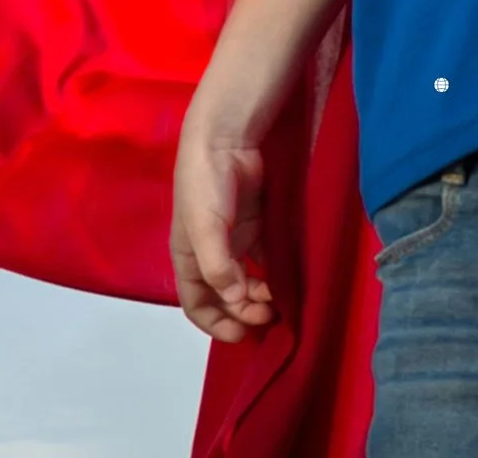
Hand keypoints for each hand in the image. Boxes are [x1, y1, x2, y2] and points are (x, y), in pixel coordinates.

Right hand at [171, 129, 275, 341]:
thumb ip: (218, 267)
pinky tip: (288, 280)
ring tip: (282, 304)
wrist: (224, 141)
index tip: (242, 335)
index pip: (197, 305)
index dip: (216, 325)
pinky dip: (273, 273)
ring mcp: (234, 240)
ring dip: (261, 297)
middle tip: (271, 318)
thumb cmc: (204, 187)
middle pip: (225, 298)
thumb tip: (235, 300)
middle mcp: (210, 255)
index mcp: (189, 260)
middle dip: (245, 313)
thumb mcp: (204, 230)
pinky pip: (264, 258)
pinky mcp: (256, 225)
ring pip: (247, 281)